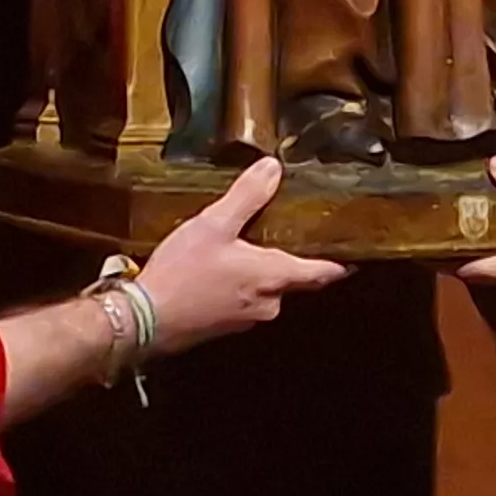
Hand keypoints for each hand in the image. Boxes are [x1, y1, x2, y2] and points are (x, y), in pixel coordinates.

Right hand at [138, 158, 347, 351]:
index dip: (338, 263)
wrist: (144, 319)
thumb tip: (273, 168)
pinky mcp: (224, 327)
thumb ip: (247, 196)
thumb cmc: (182, 273)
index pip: (321, 272)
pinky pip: (242, 302)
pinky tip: (215, 272)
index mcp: (274, 278)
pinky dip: (236, 286)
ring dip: (257, 273)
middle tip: (278, 234)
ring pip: (265, 292)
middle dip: (286, 259)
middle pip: (291, 280)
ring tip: (240, 249)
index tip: (352, 256)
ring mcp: (246, 320)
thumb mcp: (214, 224)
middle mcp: (268, 304)